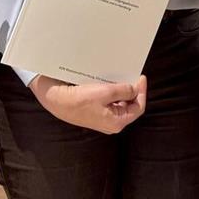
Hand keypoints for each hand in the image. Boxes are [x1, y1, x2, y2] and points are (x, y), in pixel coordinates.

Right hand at [29, 74, 147, 133]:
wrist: (57, 101)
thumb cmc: (79, 100)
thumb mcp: (105, 92)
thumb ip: (124, 91)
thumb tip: (135, 89)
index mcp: (117, 122)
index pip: (138, 107)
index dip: (141, 91)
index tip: (140, 77)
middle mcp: (112, 123)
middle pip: (130, 105)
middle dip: (132, 90)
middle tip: (132, 76)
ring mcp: (104, 118)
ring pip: (120, 103)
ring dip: (121, 90)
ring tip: (121, 77)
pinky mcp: (97, 111)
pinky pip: (110, 101)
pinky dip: (112, 91)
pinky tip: (110, 82)